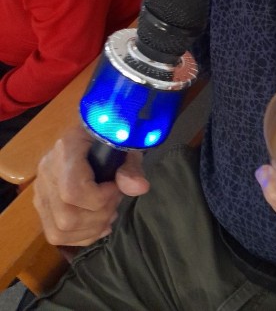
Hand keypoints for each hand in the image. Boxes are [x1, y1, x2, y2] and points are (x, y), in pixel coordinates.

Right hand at [33, 125, 149, 246]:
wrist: (93, 132)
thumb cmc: (110, 134)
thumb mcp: (126, 143)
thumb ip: (132, 166)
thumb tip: (139, 188)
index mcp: (66, 149)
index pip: (72, 190)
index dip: (100, 198)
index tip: (116, 188)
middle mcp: (47, 171)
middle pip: (66, 216)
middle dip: (99, 216)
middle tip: (115, 201)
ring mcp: (41, 189)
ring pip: (59, 230)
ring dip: (91, 229)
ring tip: (109, 213)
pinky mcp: (43, 204)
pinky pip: (56, 234)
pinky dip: (82, 236)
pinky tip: (100, 225)